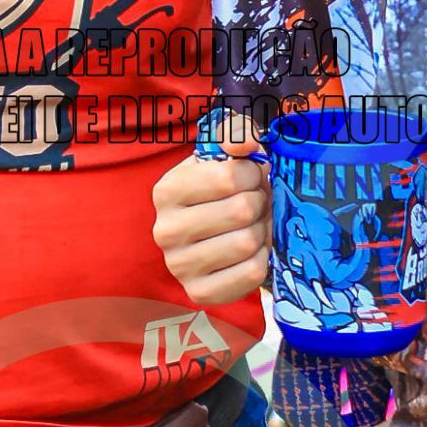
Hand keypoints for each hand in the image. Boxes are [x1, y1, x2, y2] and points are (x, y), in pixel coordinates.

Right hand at [151, 131, 270, 309]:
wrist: (211, 237)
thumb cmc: (220, 190)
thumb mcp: (223, 153)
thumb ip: (236, 133)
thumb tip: (244, 145)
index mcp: (167, 190)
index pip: (229, 177)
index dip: (252, 174)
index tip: (250, 177)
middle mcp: (165, 230)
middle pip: (241, 211)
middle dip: (258, 203)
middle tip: (254, 203)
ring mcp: (180, 266)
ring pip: (247, 242)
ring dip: (261, 231)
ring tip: (252, 225)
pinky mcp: (200, 293)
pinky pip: (252, 272)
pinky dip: (261, 259)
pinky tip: (250, 251)